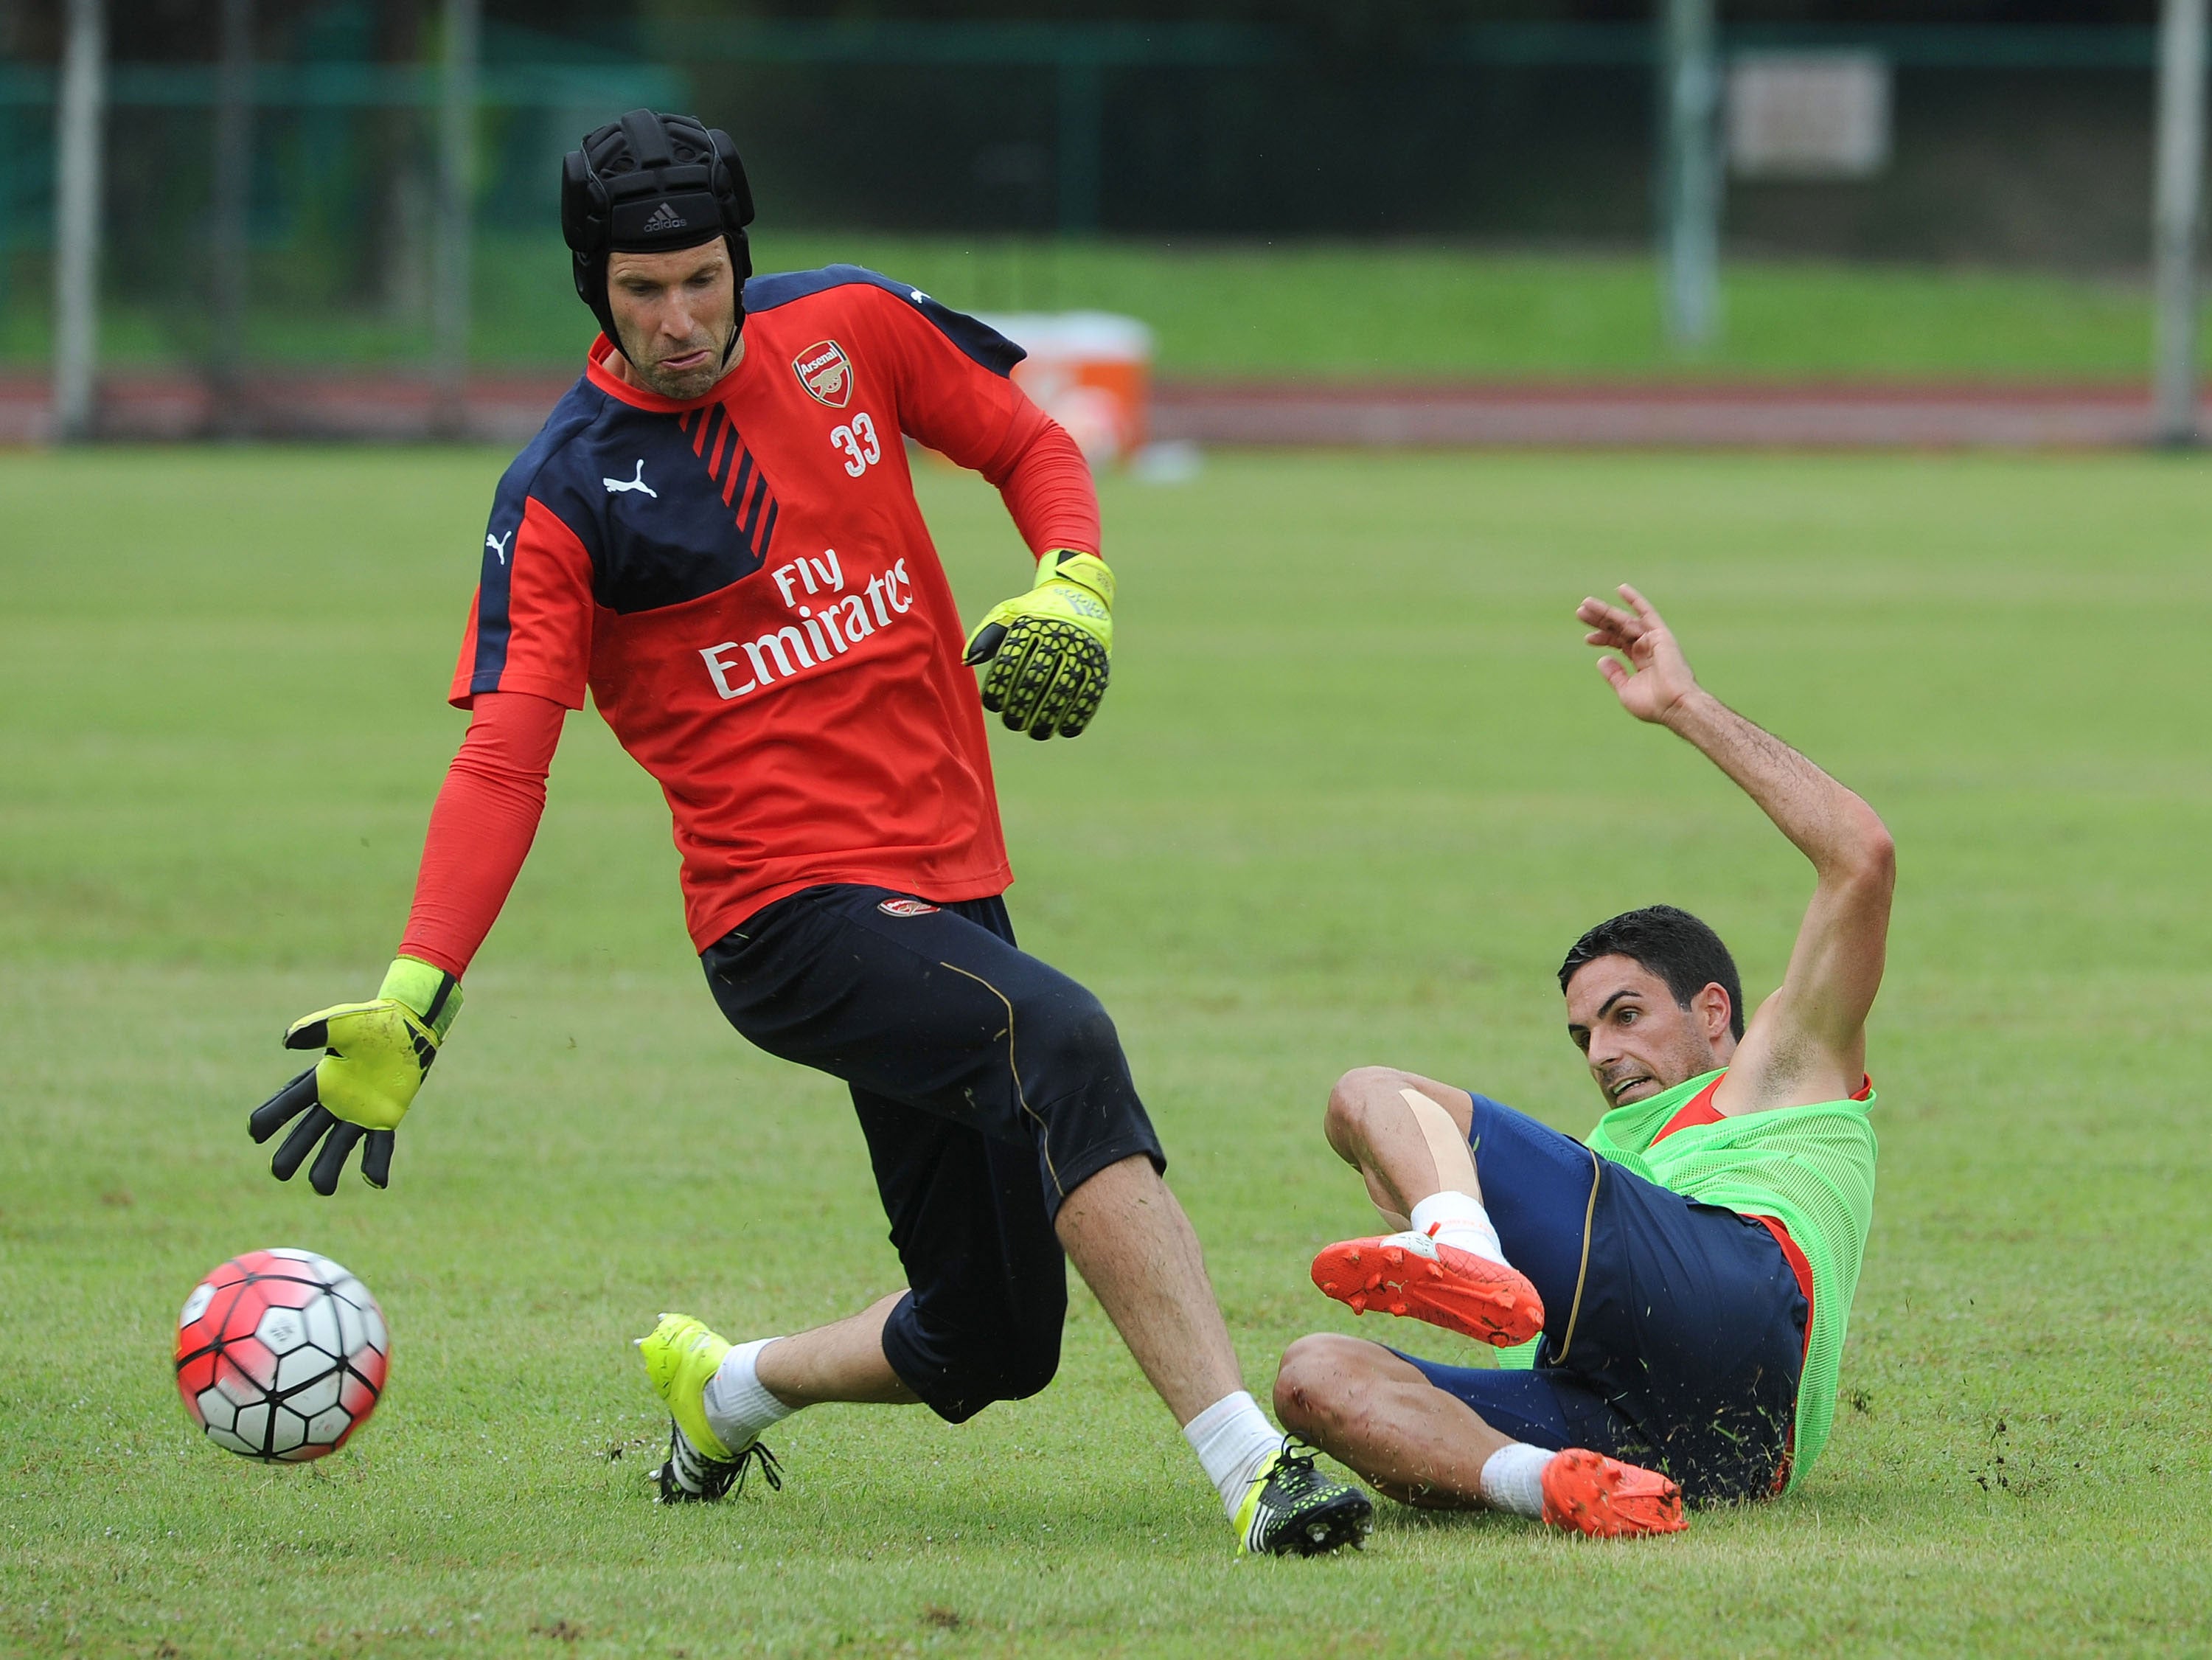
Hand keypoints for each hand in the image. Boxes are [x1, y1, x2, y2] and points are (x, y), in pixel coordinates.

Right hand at [248, 957, 461, 1194]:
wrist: (410, 1027)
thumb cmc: (373, 1022)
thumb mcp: (342, 1022)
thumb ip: (316, 1029)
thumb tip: (288, 1041)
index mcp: (321, 1078)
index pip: (290, 1100)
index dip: (272, 1115)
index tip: (255, 1132)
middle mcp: (335, 1100)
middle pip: (308, 1131)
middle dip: (293, 1151)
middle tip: (278, 1172)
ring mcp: (358, 1112)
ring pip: (338, 1144)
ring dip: (329, 1166)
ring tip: (321, 1189)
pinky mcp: (384, 1117)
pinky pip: (379, 1145)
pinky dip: (376, 1163)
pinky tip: (376, 1182)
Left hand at [962, 551, 1113, 738]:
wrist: (1081, 596)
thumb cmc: (1036, 612)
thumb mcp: (1010, 614)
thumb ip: (986, 636)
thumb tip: (967, 662)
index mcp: (1032, 624)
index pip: (1010, 661)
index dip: (999, 686)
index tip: (992, 704)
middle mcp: (1058, 636)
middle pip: (1035, 679)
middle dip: (1021, 706)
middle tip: (1012, 722)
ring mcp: (1081, 651)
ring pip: (1062, 690)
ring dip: (1048, 716)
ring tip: (1035, 732)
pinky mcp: (1099, 663)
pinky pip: (1089, 694)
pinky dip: (1078, 715)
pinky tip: (1064, 730)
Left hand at [1578, 585, 1699, 725]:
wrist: (1674, 705)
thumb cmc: (1653, 704)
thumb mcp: (1626, 691)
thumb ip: (1614, 675)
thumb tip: (1601, 659)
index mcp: (1641, 661)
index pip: (1618, 642)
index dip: (1602, 638)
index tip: (1587, 639)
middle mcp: (1647, 647)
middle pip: (1619, 628)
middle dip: (1600, 620)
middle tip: (1580, 612)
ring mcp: (1654, 640)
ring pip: (1626, 620)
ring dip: (1606, 611)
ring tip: (1586, 604)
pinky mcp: (1660, 635)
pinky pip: (1647, 614)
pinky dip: (1635, 601)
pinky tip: (1621, 589)